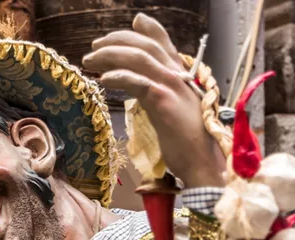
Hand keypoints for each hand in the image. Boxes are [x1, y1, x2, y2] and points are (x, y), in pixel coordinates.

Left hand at [82, 13, 225, 187]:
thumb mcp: (171, 113)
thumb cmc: (188, 144)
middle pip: (146, 46)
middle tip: (94, 46)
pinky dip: (119, 77)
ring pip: (140, 58)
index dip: (149, 29)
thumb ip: (159, 95)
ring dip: (111, 55)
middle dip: (118, 41)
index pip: (165, 44)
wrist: (203, 163)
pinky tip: (103, 79)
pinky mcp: (164, 103)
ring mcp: (172, 87)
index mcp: (182, 77)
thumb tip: (141, 88)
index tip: (134, 21)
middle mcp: (178, 76)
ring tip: (90, 60)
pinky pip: (139, 83)